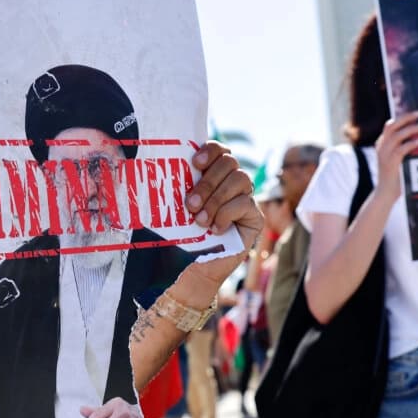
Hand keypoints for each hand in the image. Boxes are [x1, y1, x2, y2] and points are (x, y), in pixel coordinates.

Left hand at [184, 141, 264, 285]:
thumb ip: (177, 187)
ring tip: (200, 220)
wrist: (192, 268)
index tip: (194, 163)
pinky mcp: (254, 217)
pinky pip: (245, 204)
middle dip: (208, 182)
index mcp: (212, 174)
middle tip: (190, 204)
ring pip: (240, 179)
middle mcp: (231, 182)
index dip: (210, 151)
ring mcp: (245, 198)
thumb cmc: (180, 236)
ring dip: (216, 199)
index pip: (219, 150)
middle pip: (230, 162)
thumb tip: (162, 166)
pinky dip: (226, 215)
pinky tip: (214, 230)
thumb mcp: (175, 208)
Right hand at [374, 111, 417, 200]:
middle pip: (392, 125)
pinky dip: (412, 143)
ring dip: (412, 129)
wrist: (385, 193)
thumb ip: (403, 148)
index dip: (402, 118)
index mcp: (382, 144)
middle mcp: (381, 146)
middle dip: (406, 118)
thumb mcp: (397, 159)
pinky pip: (401, 149)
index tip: (416, 114)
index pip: (390, 125)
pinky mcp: (390, 162)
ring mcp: (384, 154)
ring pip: (397, 135)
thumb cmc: (395, 176)